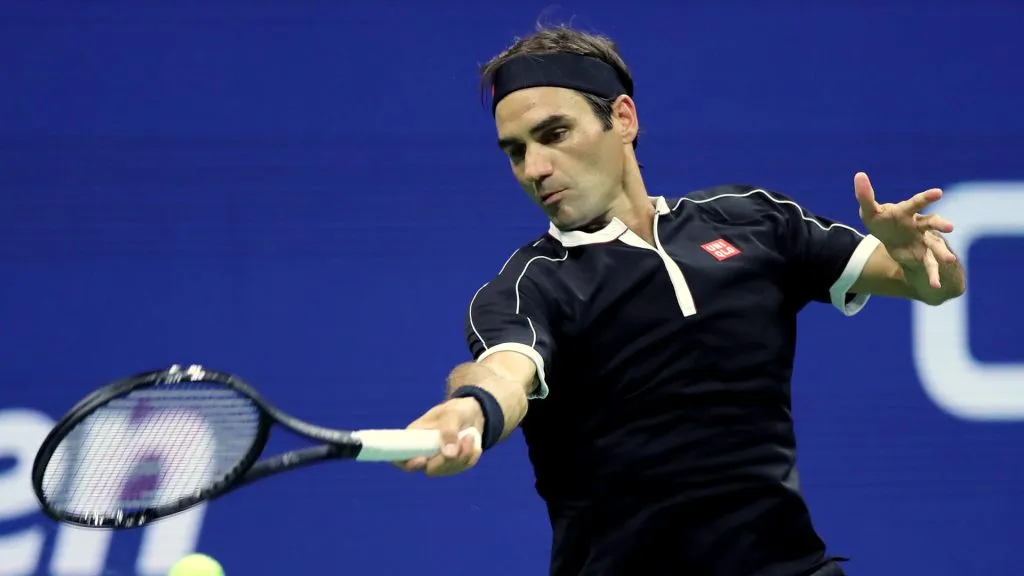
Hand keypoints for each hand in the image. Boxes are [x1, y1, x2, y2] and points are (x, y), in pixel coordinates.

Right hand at [395, 398, 483, 476]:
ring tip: (469, 436)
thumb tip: (448, 454)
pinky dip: (471, 456)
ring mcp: (437, 461)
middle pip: (429, 469)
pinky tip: (473, 443)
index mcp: (413, 438)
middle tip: (463, 440)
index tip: (422, 459)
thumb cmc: (456, 411)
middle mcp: (422, 453)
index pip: (400, 457)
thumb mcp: (453, 414)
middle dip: (447, 459)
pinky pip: (462, 467)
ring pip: (447, 470)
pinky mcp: (452, 465)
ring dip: (463, 455)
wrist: (472, 413)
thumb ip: (449, 431)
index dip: (407, 463)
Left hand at [854, 171, 956, 288]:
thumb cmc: (883, 222)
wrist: (893, 241)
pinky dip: (933, 277)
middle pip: (932, 223)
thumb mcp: (871, 212)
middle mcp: (920, 226)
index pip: (916, 203)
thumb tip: (859, 174)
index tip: (939, 193)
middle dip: (940, 224)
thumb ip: (865, 196)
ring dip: (943, 253)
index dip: (926, 197)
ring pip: (937, 247)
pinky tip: (934, 287)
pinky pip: (930, 267)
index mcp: (907, 213)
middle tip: (950, 228)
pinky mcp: (924, 257)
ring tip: (951, 261)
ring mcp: (925, 241)